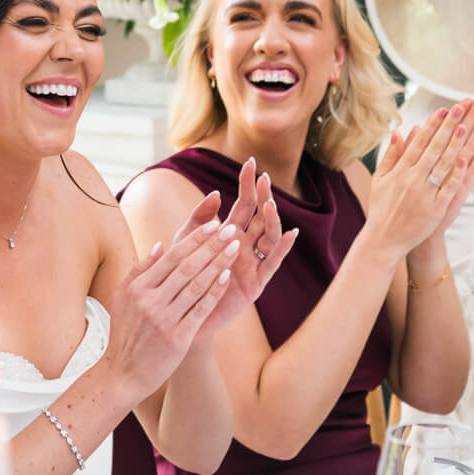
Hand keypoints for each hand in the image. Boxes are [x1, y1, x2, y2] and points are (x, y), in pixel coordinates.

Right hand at [105, 211, 235, 396]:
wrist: (123, 374)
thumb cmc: (125, 334)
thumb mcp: (122, 298)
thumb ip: (140, 270)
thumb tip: (161, 245)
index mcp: (137, 287)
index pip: (171, 256)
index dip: (195, 239)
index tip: (213, 225)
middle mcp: (149, 301)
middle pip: (186, 267)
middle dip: (211, 245)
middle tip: (231, 229)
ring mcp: (164, 319)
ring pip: (196, 285)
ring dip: (218, 264)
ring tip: (235, 248)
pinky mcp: (177, 338)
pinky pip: (200, 309)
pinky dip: (214, 291)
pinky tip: (227, 277)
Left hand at [186, 158, 294, 340]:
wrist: (183, 310)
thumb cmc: (183, 275)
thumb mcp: (186, 242)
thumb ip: (199, 218)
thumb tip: (216, 192)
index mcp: (229, 234)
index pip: (244, 204)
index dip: (248, 184)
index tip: (251, 163)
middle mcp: (245, 245)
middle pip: (260, 216)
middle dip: (263, 197)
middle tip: (264, 178)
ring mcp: (253, 263)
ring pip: (269, 237)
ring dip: (272, 220)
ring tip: (270, 205)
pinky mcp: (256, 283)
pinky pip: (272, 263)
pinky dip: (282, 248)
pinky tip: (290, 234)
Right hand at [363, 96, 473, 257]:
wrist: (384, 239)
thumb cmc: (382, 208)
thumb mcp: (380, 179)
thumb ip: (391, 156)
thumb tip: (398, 133)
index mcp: (400, 170)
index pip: (419, 142)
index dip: (433, 124)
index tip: (445, 109)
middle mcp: (412, 178)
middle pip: (434, 147)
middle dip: (448, 126)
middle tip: (461, 107)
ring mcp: (425, 193)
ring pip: (443, 164)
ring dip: (455, 144)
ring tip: (466, 126)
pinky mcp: (435, 208)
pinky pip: (448, 188)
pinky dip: (456, 174)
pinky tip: (464, 159)